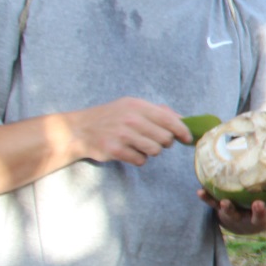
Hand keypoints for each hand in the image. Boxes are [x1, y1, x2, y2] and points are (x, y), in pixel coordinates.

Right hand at [69, 98, 188, 166]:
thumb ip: (157, 111)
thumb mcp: (131, 106)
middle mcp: (131, 119)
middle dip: (164, 143)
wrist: (78, 130)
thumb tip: (184, 120)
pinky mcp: (115, 150)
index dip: (182, 131)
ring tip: (140, 146)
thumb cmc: (110, 118)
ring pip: (155, 151)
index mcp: (137, 106)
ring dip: (151, 152)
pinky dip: (138, 159)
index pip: (169, 119)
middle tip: (155, 141)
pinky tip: (129, 152)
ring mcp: (122, 135)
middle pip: (165, 138)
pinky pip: (141, 160)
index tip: (187, 138)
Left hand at [199, 189, 265, 234]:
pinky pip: (214, 206)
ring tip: (226, 202)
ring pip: (235, 215)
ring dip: (230, 209)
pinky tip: (200, 191)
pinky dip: (207, 199)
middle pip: (260, 217)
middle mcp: (257, 217)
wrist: (244, 222)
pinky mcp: (224, 213)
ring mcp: (240, 216)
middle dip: (259, 212)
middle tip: (258, 204)